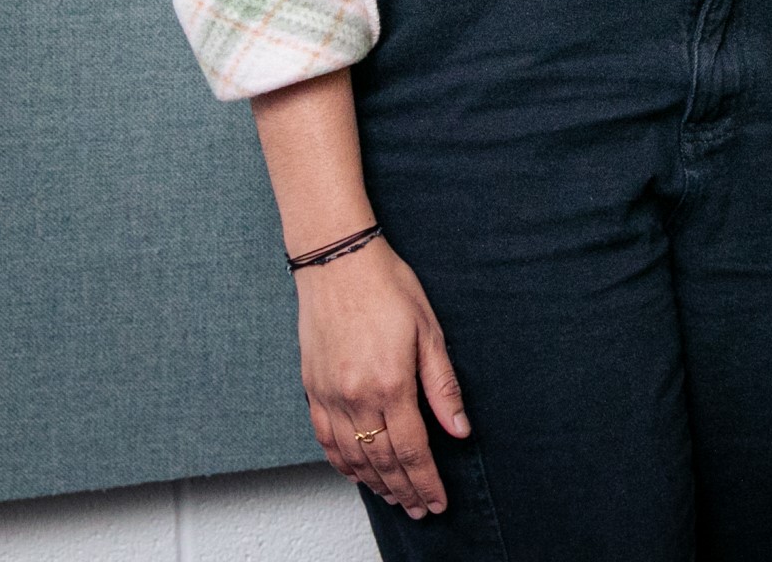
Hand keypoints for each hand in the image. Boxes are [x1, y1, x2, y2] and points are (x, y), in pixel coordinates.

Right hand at [293, 238, 467, 516]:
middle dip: (405, 489)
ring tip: (396, 497)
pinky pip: (325, 439)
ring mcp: (328, 395)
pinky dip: (342, 462)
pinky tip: (356, 472)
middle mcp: (355, 397)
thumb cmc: (387, 287)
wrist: (337, 262)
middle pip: (382, 460)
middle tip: (421, 509)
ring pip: (352, 456)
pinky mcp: (312, 389)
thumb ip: (443, 386)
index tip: (438, 502)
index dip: (427, 481)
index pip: (412, 450)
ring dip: (375, 482)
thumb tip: (459, 429)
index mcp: (390, 384)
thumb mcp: (429, 331)